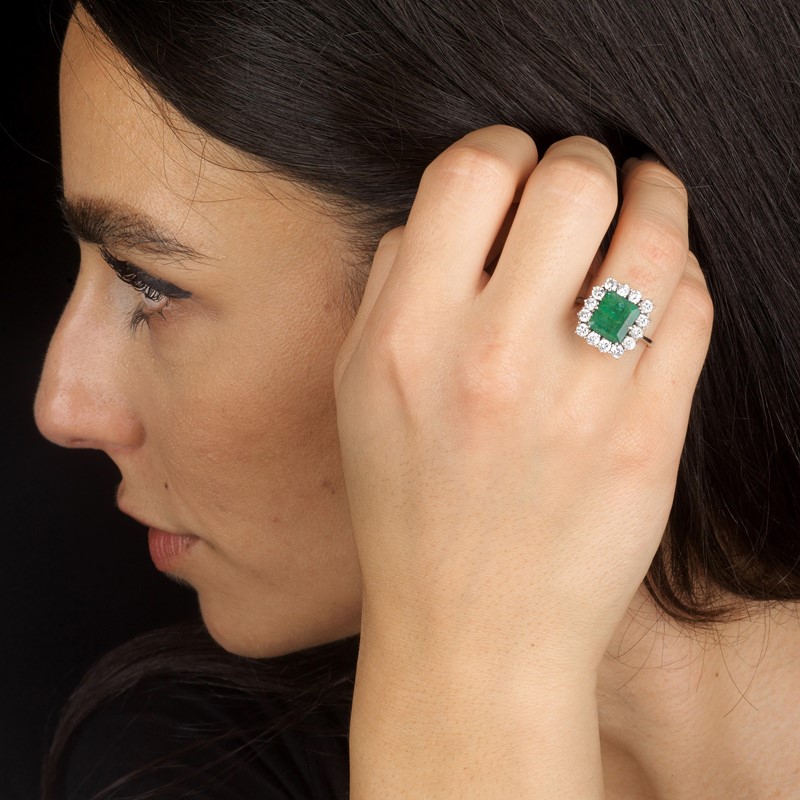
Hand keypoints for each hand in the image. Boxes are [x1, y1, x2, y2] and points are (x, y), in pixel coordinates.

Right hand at [334, 125, 712, 679]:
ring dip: (654, 199)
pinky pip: (691, 310)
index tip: (515, 169)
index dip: (502, 149)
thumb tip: (450, 211)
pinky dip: (681, 276)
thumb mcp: (359, 391)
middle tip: (584, 184)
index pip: (471, 172)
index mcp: (408, 339)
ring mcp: (580, 400)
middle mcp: (492, 359)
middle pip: (573, 181)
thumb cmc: (406, 508)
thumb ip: (394, 286)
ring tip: (644, 203)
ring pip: (652, 235)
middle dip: (584, 162)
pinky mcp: (649, 439)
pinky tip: (658, 285)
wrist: (471, 630)